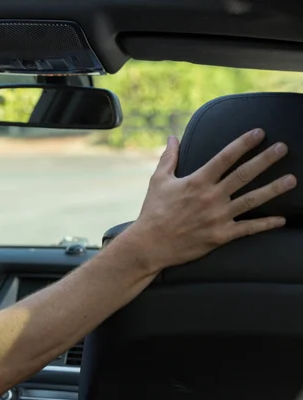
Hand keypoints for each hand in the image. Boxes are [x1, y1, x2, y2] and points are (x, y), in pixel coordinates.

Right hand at [130, 128, 295, 271]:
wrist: (150, 244)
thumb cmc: (153, 211)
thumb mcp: (158, 180)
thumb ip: (169, 157)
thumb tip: (173, 137)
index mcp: (196, 181)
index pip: (224, 157)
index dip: (243, 143)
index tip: (259, 133)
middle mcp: (210, 197)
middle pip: (243, 175)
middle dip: (265, 160)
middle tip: (283, 148)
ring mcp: (218, 217)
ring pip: (251, 200)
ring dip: (273, 189)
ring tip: (292, 179)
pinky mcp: (220, 236)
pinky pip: (247, 228)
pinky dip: (265, 224)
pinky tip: (281, 219)